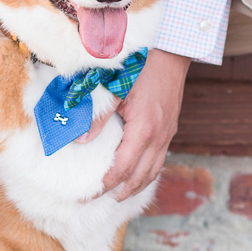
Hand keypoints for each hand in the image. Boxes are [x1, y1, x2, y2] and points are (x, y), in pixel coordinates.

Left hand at [101, 48, 189, 199]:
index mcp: (144, 130)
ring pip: (153, 170)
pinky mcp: (170, 127)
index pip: (122, 169)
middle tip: (98, 199)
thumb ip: (98, 117)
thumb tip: (79, 141)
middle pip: (140, 177)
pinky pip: (159, 159)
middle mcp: (159, 137)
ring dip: (136, 186)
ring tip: (118, 194)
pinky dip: (147, 172)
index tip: (88, 195)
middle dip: (120, 192)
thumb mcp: (115, 89)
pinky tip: (137, 172)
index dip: (105, 185)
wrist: (172, 51)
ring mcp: (168, 133)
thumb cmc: (142, 66)